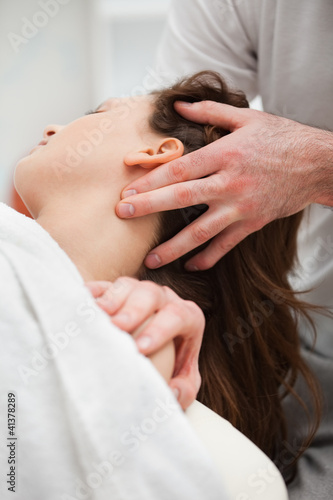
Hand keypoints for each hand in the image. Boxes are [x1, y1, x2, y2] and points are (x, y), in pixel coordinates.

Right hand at [86, 277, 203, 409]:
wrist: (156, 354)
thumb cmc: (172, 367)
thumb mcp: (184, 382)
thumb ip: (185, 389)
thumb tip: (171, 391)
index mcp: (187, 316)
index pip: (177, 317)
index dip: (159, 330)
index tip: (140, 348)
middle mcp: (164, 298)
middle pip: (151, 294)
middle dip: (135, 309)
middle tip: (118, 326)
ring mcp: (139, 290)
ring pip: (127, 285)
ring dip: (111, 299)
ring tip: (98, 314)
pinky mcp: (115, 289)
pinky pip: (103, 286)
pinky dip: (92, 294)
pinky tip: (80, 304)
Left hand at [116, 101, 326, 269]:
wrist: (317, 163)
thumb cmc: (281, 138)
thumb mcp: (247, 118)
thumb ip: (210, 111)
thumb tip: (179, 105)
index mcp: (225, 154)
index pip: (180, 169)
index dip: (151, 180)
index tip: (128, 190)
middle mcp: (230, 182)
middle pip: (183, 197)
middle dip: (150, 207)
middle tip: (122, 215)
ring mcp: (242, 206)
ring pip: (202, 230)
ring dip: (174, 247)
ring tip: (150, 260)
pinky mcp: (253, 223)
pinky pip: (227, 244)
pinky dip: (209, 257)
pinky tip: (191, 266)